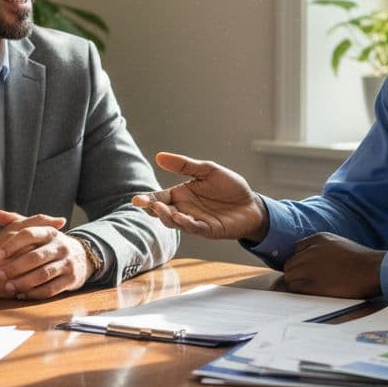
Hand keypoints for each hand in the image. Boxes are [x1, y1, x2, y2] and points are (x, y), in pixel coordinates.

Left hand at [0, 211, 89, 299]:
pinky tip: (22, 295)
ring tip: (9, 287)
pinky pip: (51, 289)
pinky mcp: (71, 279)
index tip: (0, 254)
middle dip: (16, 267)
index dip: (14, 244)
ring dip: (24, 282)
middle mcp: (60, 246)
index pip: (30, 234)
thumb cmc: (49, 244)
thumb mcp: (37, 230)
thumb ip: (16, 221)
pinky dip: (35, 293)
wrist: (80, 257)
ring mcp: (67, 263)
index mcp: (50, 232)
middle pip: (36, 256)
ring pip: (43, 274)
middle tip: (0, 274)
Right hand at [131, 152, 268, 242]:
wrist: (251, 203)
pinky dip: (185, 223)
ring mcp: (195, 221)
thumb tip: (159, 156)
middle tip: (147, 204)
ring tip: (161, 208)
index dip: (147, 200)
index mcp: (181, 195)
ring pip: (174, 222)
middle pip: (163, 212)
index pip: (159, 198)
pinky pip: (193, 228)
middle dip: (153, 209)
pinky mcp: (208, 230)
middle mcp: (184, 209)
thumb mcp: (207, 170)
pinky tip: (179, 216)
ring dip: (166, 216)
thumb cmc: (229, 187)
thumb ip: (184, 165)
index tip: (136, 200)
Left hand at [282, 233, 384, 298]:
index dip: (300, 262)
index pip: (297, 250)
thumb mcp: (339, 245)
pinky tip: (311, 294)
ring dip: (296, 283)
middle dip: (296, 273)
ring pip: (290, 276)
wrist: (374, 271)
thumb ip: (322, 250)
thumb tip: (311, 263)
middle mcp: (311, 251)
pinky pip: (294, 288)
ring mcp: (310, 267)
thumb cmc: (362, 262)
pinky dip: (298, 292)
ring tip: (311, 289)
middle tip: (307, 283)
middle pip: (290, 264)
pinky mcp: (312, 283)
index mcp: (318, 239)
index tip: (307, 270)